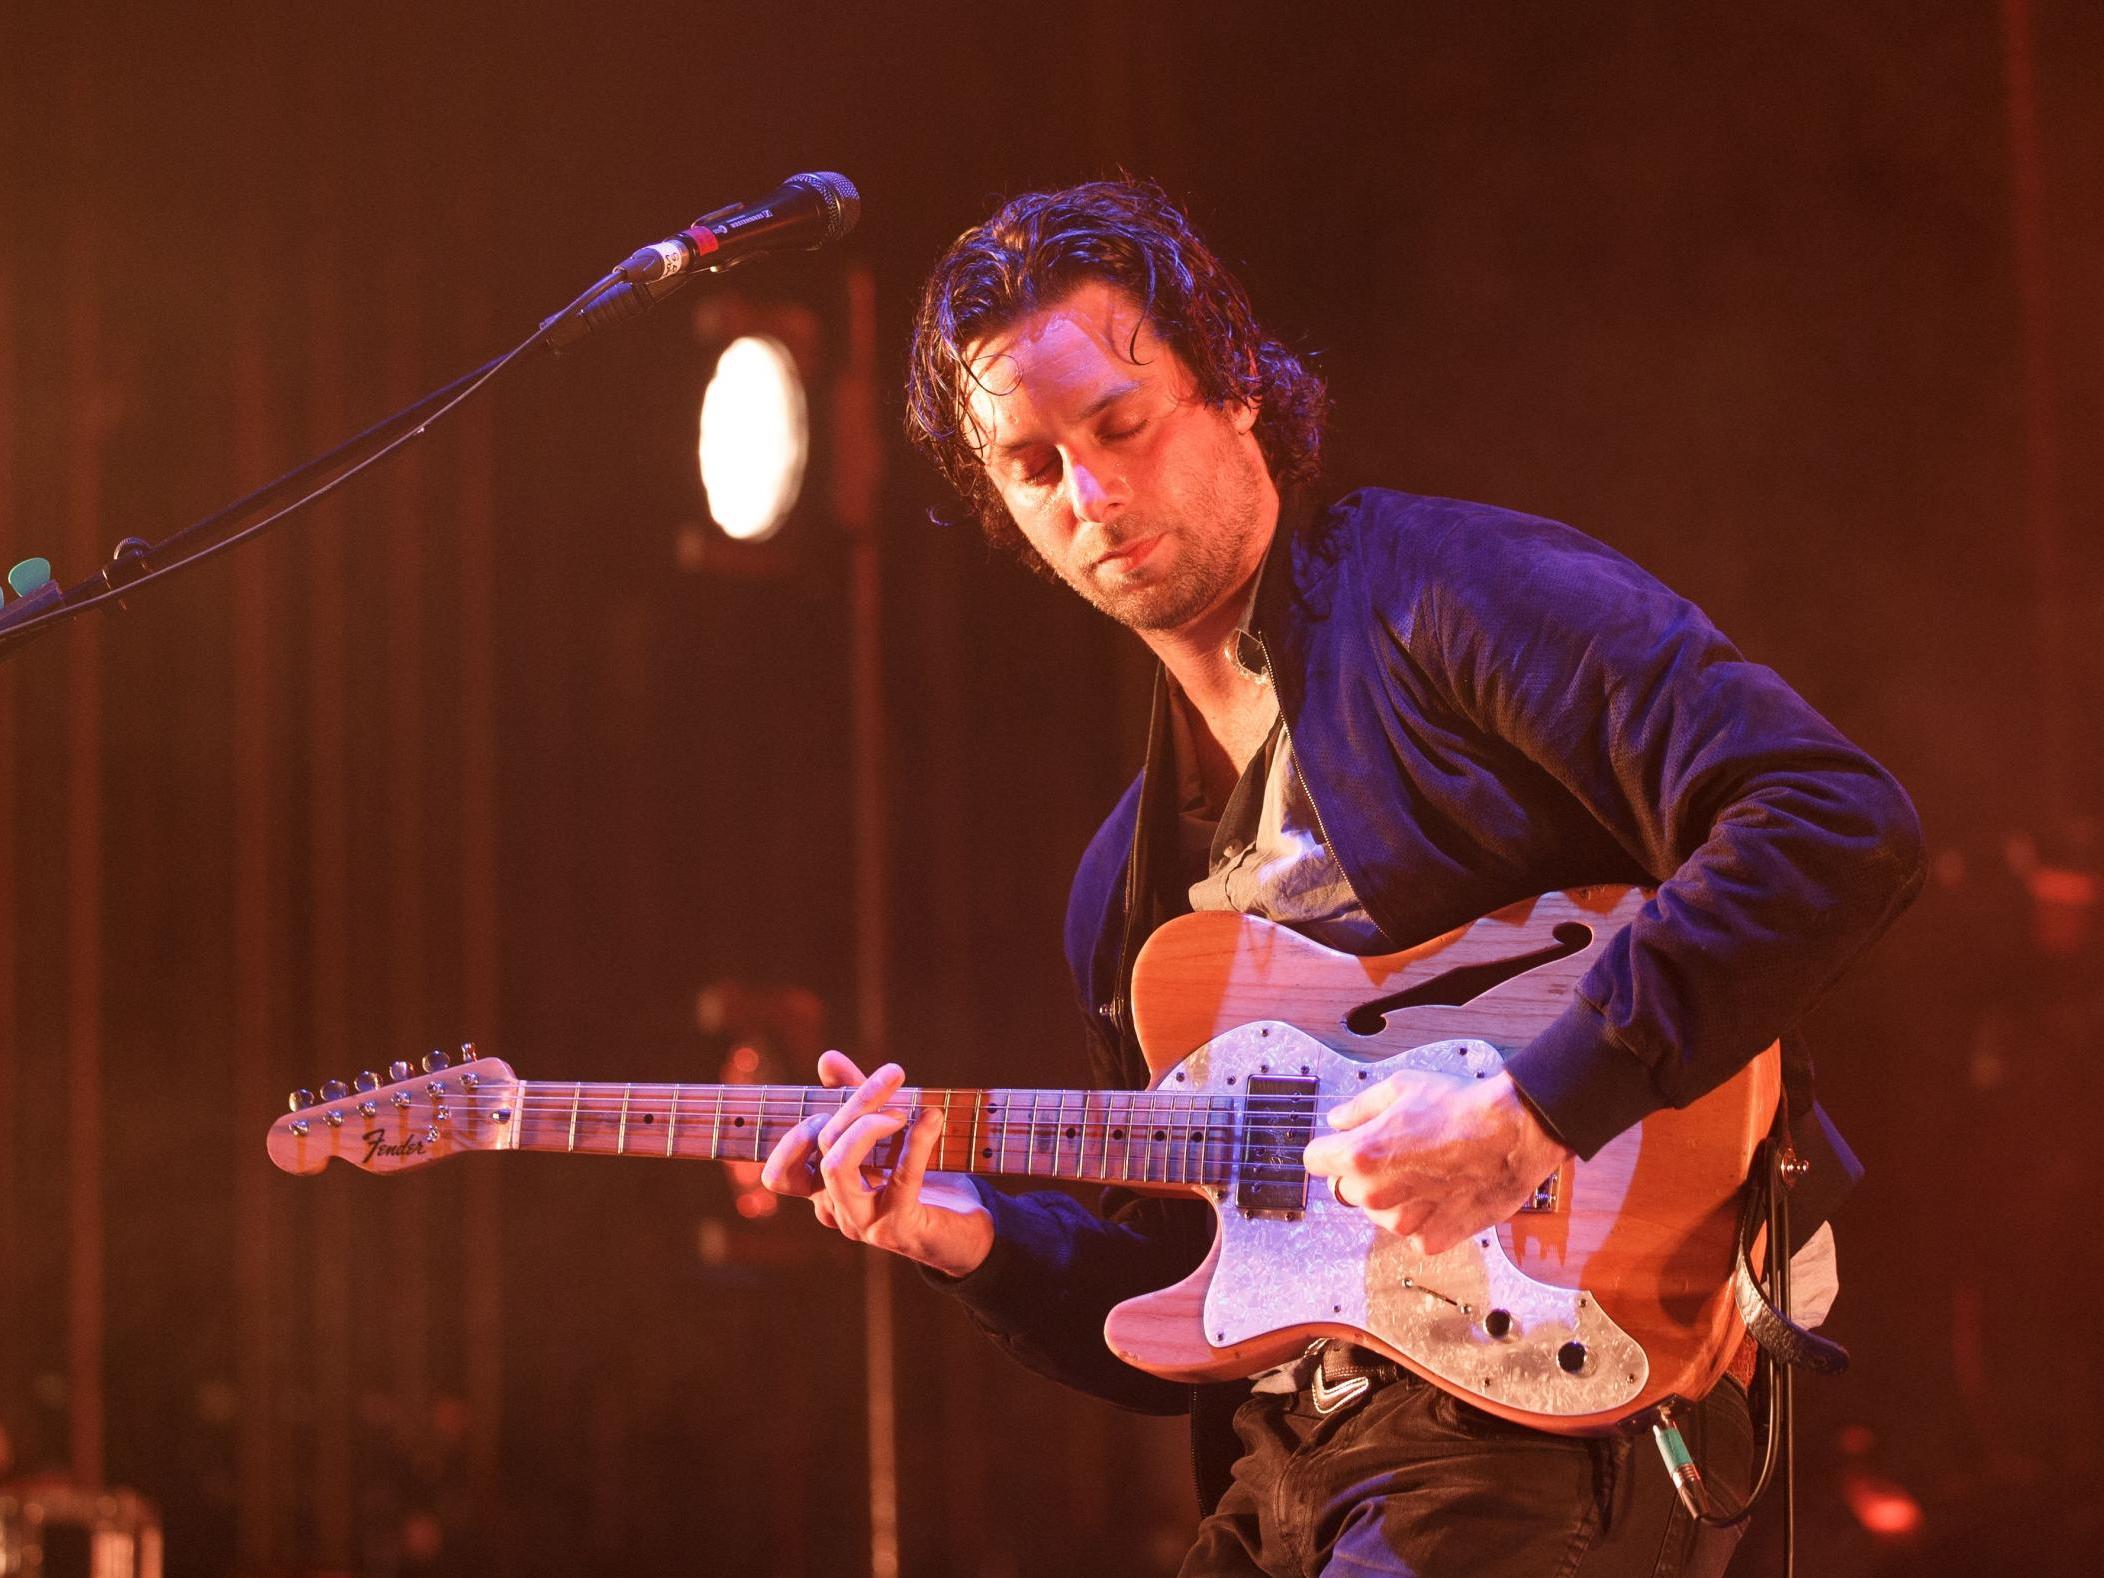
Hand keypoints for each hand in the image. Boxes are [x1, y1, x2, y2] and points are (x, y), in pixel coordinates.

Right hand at [758, 1051, 994, 1277]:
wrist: (964, 1231)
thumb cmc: (920, 1180)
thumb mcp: (884, 1134)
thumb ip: (853, 1099)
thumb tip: (826, 1058)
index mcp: (825, 1192)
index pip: (780, 1175)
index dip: (793, 1138)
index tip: (828, 1099)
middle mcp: (836, 1210)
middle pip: (820, 1151)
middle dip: (851, 1104)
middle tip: (891, 1077)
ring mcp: (863, 1223)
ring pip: (837, 1167)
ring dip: (868, 1126)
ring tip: (902, 1111)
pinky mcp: (898, 1227)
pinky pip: (900, 1180)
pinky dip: (916, 1143)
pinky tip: (932, 1119)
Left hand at [1301, 1068, 1571, 1254]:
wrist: (1513, 1134)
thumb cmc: (1461, 1108)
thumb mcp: (1401, 1088)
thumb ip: (1360, 1107)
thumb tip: (1339, 1120)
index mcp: (1361, 1154)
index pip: (1315, 1161)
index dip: (1329, 1149)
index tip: (1342, 1146)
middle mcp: (1376, 1193)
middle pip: (1346, 1189)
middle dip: (1363, 1174)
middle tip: (1398, 1154)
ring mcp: (1404, 1221)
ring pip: (1379, 1214)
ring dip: (1394, 1198)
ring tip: (1428, 1171)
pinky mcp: (1433, 1239)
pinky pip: (1413, 1232)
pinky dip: (1424, 1217)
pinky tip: (1445, 1191)